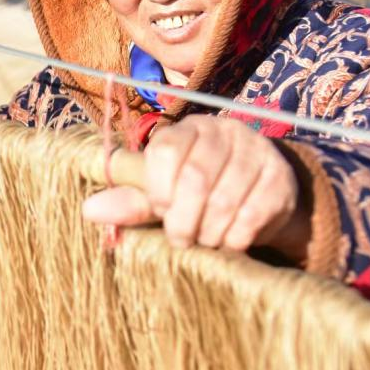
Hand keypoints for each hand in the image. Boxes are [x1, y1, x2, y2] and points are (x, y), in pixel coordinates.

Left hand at [82, 115, 308, 260]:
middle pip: (195, 179)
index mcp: (189, 129)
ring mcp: (257, 153)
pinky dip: (235, 237)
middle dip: (182, 220)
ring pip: (224, 201)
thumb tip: (89, 211)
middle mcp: (225, 132)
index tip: (160, 209)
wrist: (258, 194)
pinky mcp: (280, 180)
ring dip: (208, 233)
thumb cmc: (199, 192)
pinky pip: (252, 216)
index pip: (166, 151)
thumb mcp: (164, 193)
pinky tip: (229, 239)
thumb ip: (131, 200)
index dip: (158, 189)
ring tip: (203, 240)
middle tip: (180, 238)